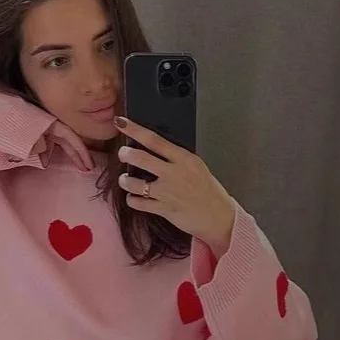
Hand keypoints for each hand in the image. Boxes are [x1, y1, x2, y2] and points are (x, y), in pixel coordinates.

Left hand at [115, 116, 235, 255]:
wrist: (218, 216)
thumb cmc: (208, 191)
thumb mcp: (196, 167)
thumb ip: (177, 158)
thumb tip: (155, 149)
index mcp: (184, 159)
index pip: (155, 140)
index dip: (135, 130)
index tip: (121, 123)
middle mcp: (174, 173)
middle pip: (141, 158)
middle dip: (126, 154)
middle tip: (122, 153)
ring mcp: (167, 192)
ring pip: (135, 183)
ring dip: (125, 180)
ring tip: (125, 179)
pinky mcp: (163, 209)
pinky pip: (138, 203)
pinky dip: (132, 200)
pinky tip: (134, 197)